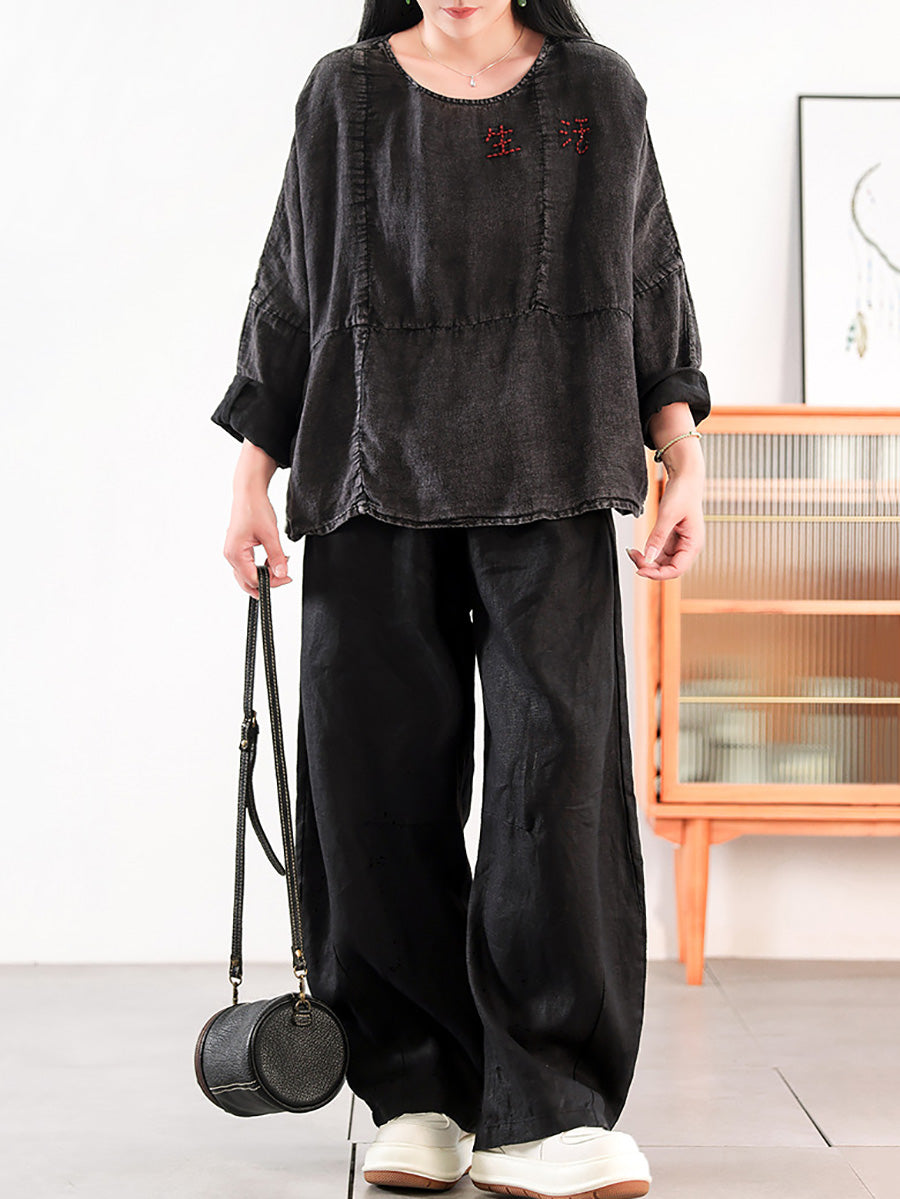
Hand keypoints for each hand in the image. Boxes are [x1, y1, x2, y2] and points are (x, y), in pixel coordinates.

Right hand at [223, 441, 291, 596]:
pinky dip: (260, 566)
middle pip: (247, 581)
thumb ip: (276, 557)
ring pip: (247, 575)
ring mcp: (232, 552)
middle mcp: (230, 555)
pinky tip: (271, 559)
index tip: (287, 577)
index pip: (253, 580)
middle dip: (267, 582)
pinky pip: (247, 565)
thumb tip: (282, 574)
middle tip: (285, 575)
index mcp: (236, 553)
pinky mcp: (237, 548)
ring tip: (280, 562)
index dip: (272, 582)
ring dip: (264, 573)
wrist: (249, 493)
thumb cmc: (255, 508)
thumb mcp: (270, 534)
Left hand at [626, 472, 704, 579]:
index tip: (640, 570)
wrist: (685, 479)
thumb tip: (648, 556)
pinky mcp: (672, 539)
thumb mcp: (668, 515)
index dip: (658, 574)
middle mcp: (688, 547)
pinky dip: (648, 553)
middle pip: (668, 568)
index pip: (676, 569)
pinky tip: (637, 549)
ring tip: (632, 552)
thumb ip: (658, 537)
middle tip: (633, 556)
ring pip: (661, 562)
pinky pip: (658, 552)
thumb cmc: (683, 493)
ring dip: (646, 561)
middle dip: (649, 566)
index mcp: (693, 544)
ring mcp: (680, 544)